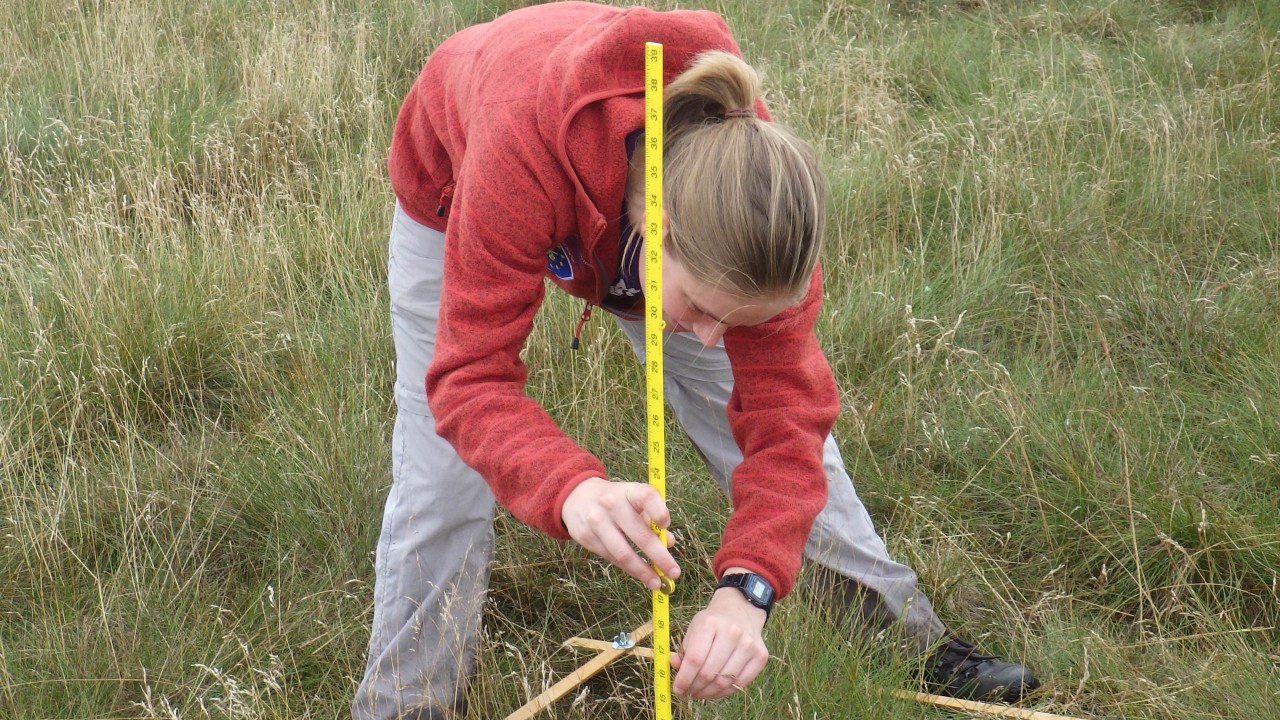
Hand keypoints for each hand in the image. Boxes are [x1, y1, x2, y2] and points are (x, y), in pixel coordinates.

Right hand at [561, 477, 678, 590]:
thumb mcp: (635, 501)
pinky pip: (611, 558)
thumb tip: (668, 543)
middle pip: (639, 534)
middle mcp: (612, 504)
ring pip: (623, 554)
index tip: (666, 525)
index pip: (647, 497)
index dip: (659, 511)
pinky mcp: (586, 537)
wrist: (577, 497)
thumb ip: (653, 518)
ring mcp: (596, 521)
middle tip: (674, 572)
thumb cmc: (617, 501)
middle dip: (659, 557)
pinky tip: (639, 574)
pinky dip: (628, 569)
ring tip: (656, 582)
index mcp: (629, 491)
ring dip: (643, 571)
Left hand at [670, 572, 768, 699]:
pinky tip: (715, 690)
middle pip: (709, 673)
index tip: (677, 690)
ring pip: (724, 681)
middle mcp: (732, 632)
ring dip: (708, 693)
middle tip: (688, 692)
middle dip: (694, 688)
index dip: (684, 679)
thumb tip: (675, 666)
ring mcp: (748, 645)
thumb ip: (683, 650)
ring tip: (699, 693)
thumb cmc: (712, 623)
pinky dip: (724, 692)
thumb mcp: (693, 629)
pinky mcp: (760, 656)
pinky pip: (740, 684)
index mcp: (710, 622)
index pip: (694, 659)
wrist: (740, 611)